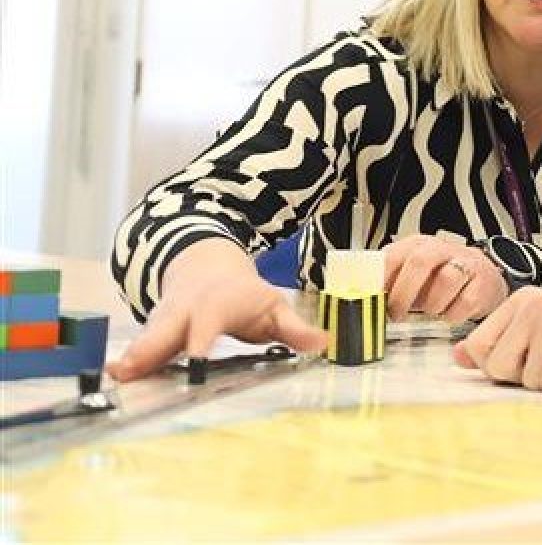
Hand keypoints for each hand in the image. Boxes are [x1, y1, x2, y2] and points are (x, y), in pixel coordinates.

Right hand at [107, 237, 326, 381]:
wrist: (206, 267)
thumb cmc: (245, 295)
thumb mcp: (273, 307)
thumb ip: (294, 329)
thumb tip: (323, 345)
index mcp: (217, 305)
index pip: (209, 324)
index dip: (201, 341)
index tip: (197, 361)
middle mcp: (185, 312)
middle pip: (166, 330)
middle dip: (150, 349)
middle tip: (132, 371)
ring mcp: (163, 322)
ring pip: (146, 340)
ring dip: (132, 359)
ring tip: (115, 379)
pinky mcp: (151, 334)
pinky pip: (139, 349)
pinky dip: (126, 364)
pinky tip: (111, 382)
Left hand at [383, 233, 508, 321]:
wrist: (484, 278)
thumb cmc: (442, 278)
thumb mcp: (415, 274)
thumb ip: (393, 281)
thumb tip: (367, 300)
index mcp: (419, 245)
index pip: (394, 255)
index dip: (382, 280)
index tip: (375, 300)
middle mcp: (442, 249)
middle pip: (420, 262)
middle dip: (404, 292)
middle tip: (397, 313)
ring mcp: (466, 264)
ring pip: (445, 280)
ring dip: (432, 304)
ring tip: (430, 311)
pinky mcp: (483, 283)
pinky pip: (465, 302)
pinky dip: (452, 314)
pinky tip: (449, 314)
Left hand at [452, 287, 541, 391]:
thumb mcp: (534, 337)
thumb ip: (497, 345)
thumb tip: (457, 356)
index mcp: (519, 301)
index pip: (477, 347)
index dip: (498, 366)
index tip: (528, 358)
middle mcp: (535, 302)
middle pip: (498, 367)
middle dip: (525, 376)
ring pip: (529, 380)